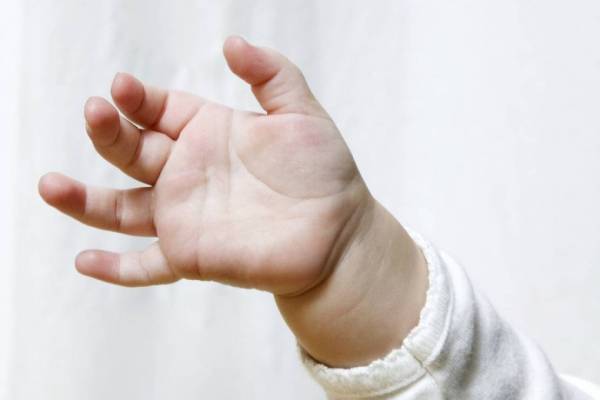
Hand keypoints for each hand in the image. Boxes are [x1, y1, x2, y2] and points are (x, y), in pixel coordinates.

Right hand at [39, 37, 426, 366]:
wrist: (339, 233)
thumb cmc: (324, 174)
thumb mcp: (301, 114)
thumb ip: (271, 74)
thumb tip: (231, 42)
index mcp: (207, 132)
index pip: (157, 110)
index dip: (137, 99)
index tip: (124, 88)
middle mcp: (187, 172)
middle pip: (131, 151)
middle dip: (108, 132)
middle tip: (95, 112)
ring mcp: (184, 215)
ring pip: (121, 208)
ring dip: (84, 200)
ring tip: (50, 186)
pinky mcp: (191, 255)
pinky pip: (145, 265)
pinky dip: (115, 268)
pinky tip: (85, 262)